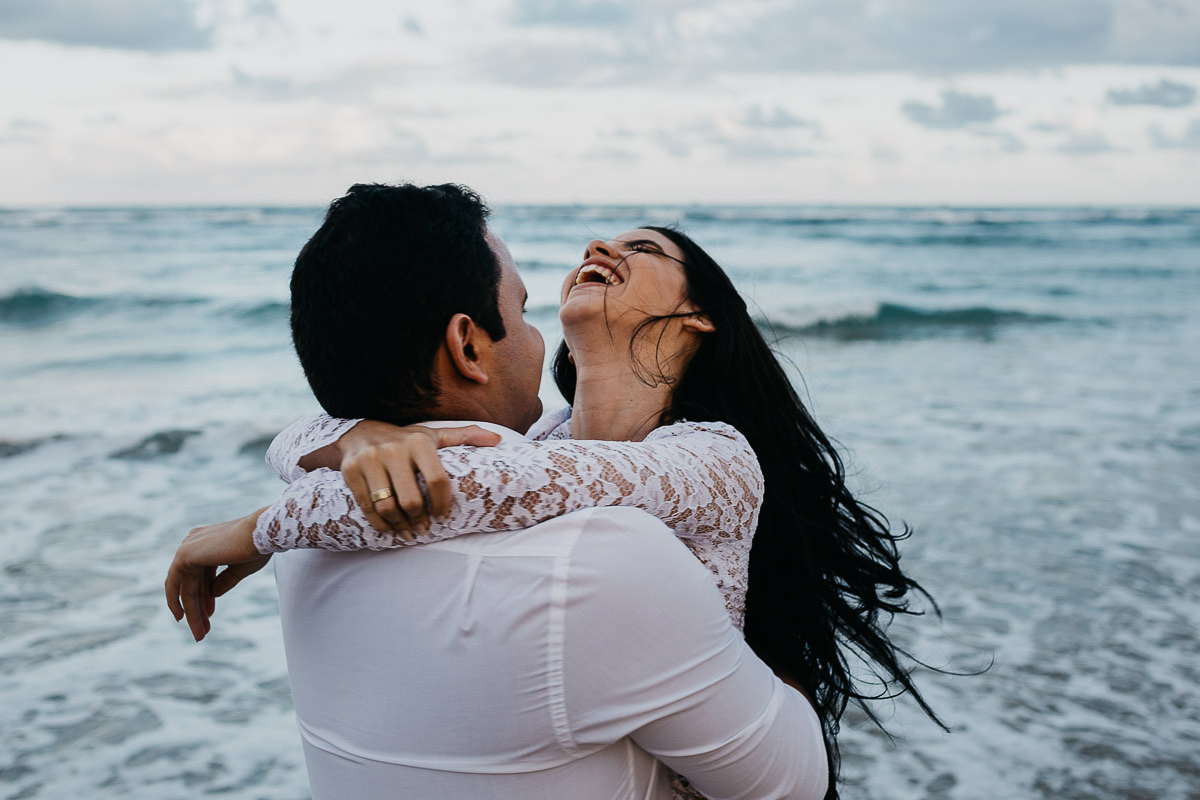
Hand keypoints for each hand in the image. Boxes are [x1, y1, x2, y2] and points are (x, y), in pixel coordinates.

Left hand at [165, 507, 270, 641]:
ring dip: (192, 612)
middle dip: (198, 609)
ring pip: (186, 587)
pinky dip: (178, 602)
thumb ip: (224, 580)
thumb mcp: (240, 568)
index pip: (202, 575)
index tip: (210, 615)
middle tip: (202, 631)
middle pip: (192, 583)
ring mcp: (187, 548)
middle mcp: (194, 543)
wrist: (262, 533)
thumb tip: (213, 594)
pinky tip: (183, 618)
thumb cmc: (258, 546)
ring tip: (200, 634)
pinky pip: (177, 585)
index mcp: (207, 541)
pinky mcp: (184, 556)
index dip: (206, 597)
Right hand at [339, 422, 501, 536]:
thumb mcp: (433, 435)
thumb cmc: (404, 439)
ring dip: (399, 525)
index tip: (442, 516)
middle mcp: (393, 449)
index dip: (442, 504)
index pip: (438, 480)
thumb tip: (497, 438)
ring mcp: (369, 460)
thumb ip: (463, 436)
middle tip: (423, 528)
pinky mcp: (349, 471)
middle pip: (411, 500)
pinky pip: (367, 506)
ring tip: (407, 532)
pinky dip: (379, 523)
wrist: (358, 432)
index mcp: (419, 441)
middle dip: (419, 520)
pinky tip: (388, 527)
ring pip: (387, 506)